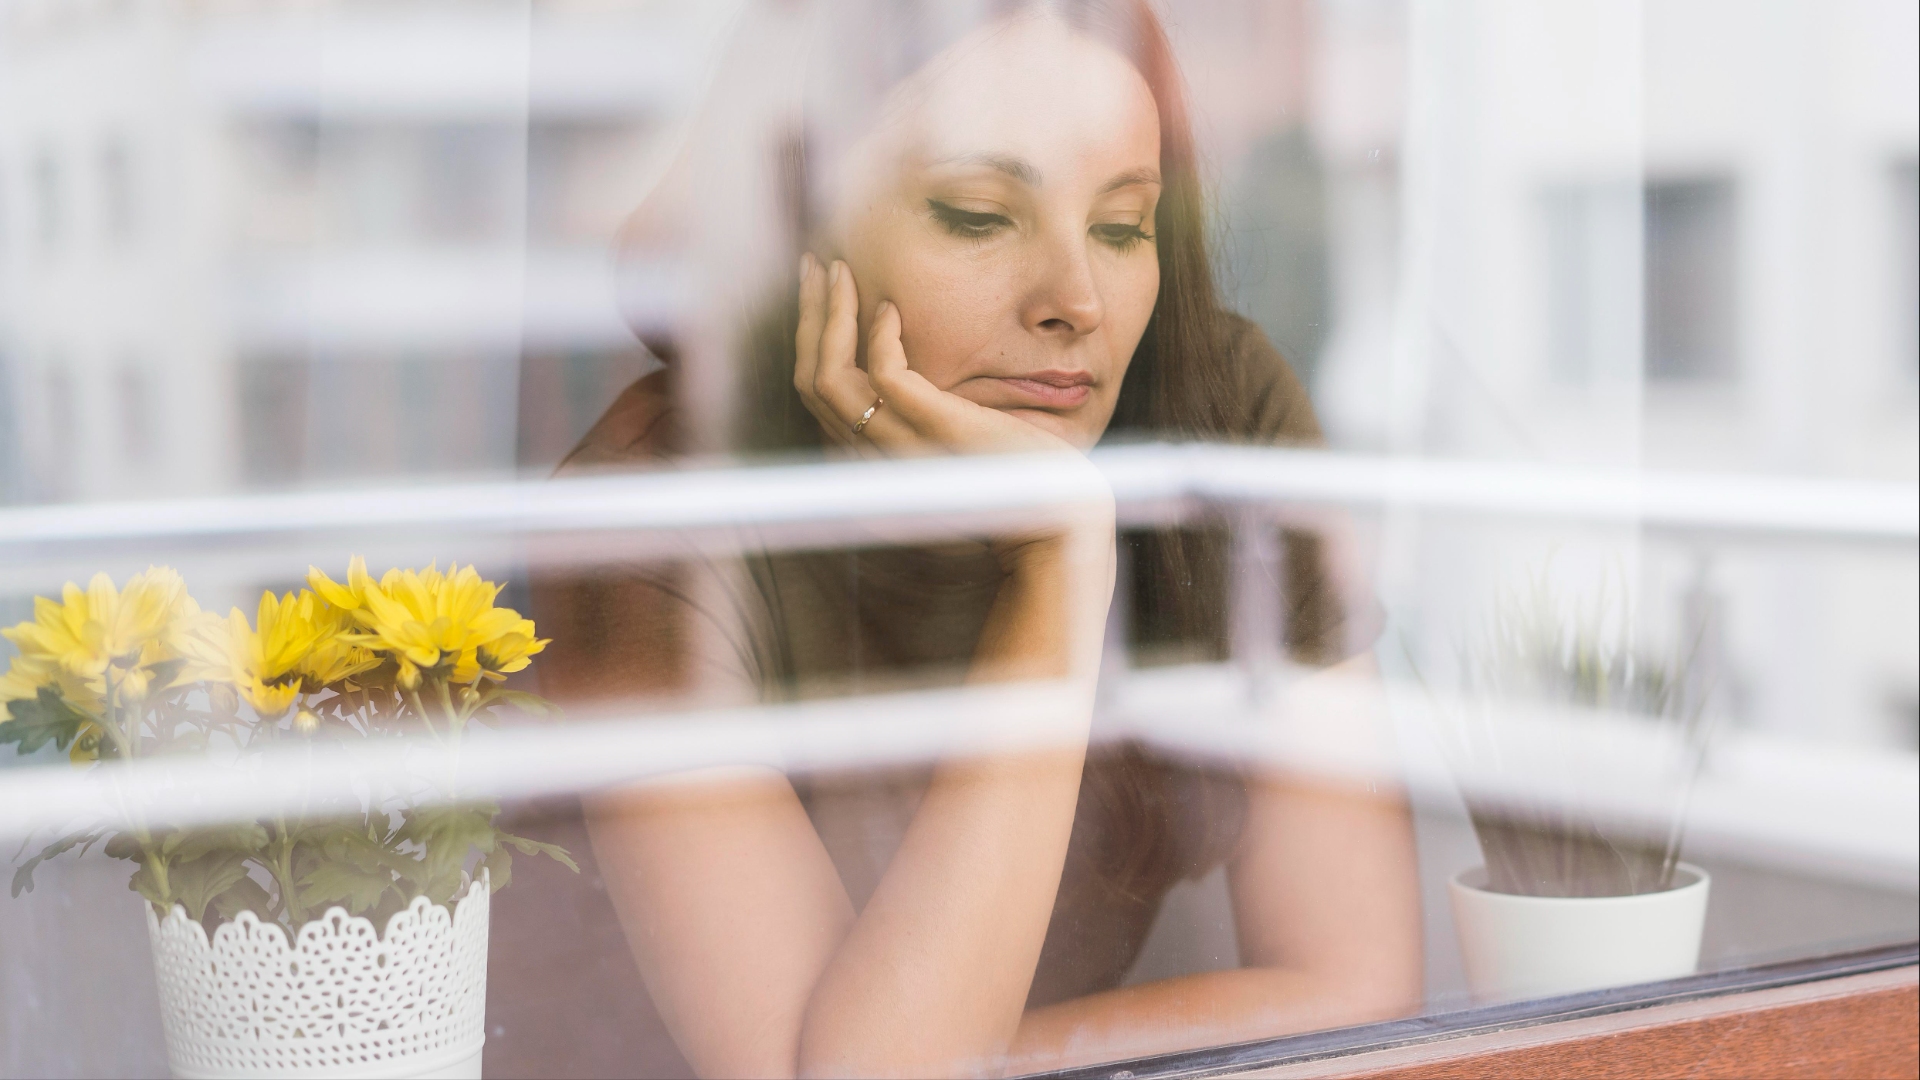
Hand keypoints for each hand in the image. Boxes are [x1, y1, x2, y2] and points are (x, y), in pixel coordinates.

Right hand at [793, 254, 1076, 459]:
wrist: (1056, 518)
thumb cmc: (1011, 482)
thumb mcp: (948, 451)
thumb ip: (918, 423)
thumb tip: (901, 379)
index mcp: (871, 466)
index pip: (817, 398)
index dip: (811, 341)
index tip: (821, 294)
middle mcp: (872, 464)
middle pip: (811, 382)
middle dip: (809, 317)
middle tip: (815, 266)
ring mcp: (900, 450)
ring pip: (830, 377)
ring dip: (830, 314)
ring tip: (837, 269)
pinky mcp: (936, 431)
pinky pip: (885, 375)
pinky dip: (879, 335)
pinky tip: (893, 307)